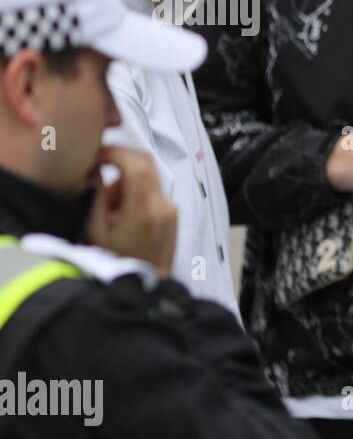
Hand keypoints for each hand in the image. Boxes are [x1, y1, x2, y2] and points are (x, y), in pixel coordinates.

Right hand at [86, 146, 176, 276]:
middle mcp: (164, 205)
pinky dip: (135, 191)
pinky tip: (122, 212)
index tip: (96, 155)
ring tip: (109, 207)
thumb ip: (94, 199)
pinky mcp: (173, 212)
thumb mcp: (96, 232)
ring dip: (125, 180)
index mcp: (145, 210)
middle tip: (98, 172)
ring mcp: (171, 208)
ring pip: (148, 175)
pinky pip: (153, 189)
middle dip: (119, 161)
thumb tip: (94, 173)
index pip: (137, 164)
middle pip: (145, 163)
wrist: (146, 285)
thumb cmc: (116, 263)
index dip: (115, 152)